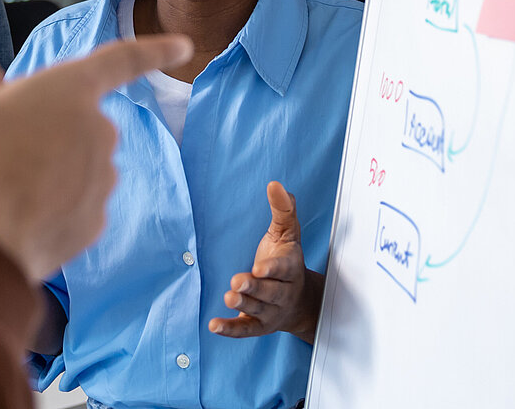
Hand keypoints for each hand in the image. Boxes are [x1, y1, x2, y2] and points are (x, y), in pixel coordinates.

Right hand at [0, 36, 192, 280]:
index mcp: (73, 90)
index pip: (122, 60)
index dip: (154, 49)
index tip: (184, 46)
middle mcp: (99, 133)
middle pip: (79, 122)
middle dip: (49, 129)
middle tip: (2, 145)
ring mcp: (101, 180)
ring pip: (76, 165)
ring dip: (49, 169)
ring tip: (3, 184)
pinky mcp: (94, 223)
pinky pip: (73, 204)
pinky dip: (50, 206)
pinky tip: (17, 213)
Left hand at [209, 181, 323, 342]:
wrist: (300, 302)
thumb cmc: (286, 261)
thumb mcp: (287, 235)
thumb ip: (283, 211)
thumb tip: (275, 184)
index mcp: (291, 268)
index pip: (284, 269)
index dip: (273, 269)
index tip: (259, 267)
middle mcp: (283, 293)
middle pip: (270, 292)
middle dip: (255, 288)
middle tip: (237, 282)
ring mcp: (270, 312)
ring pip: (258, 310)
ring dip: (243, 304)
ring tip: (229, 296)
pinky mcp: (257, 326)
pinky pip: (245, 330)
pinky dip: (230, 329)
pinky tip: (214, 325)